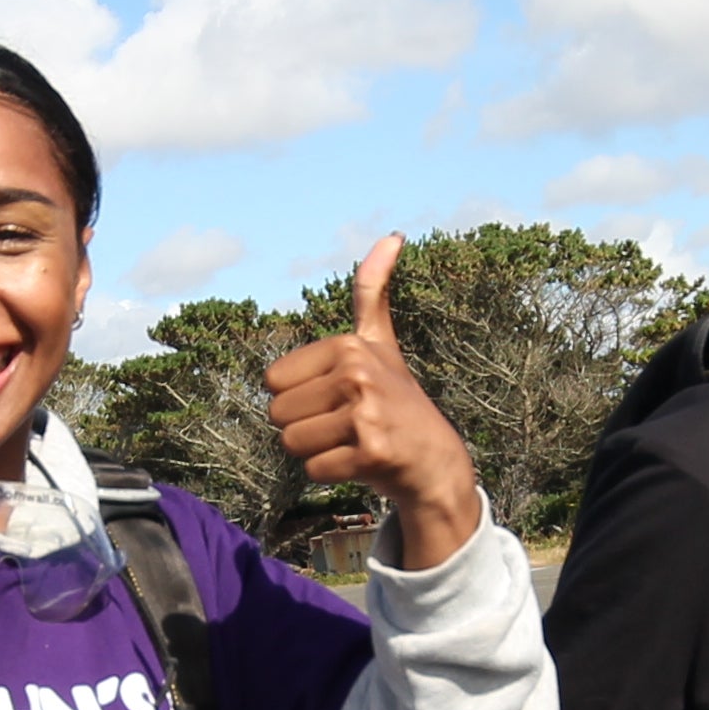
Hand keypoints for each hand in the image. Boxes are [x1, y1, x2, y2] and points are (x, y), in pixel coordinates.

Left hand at [264, 238, 487, 566]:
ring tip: (352, 442)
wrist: (436, 461)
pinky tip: (363, 463)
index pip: (272, 381)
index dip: (297, 398)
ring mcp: (366, 413)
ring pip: (292, 444)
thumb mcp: (381, 342)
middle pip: (277, 415)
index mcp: (348, 345)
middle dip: (304, 428)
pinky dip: (333, 474)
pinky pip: (314, 470)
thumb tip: (392, 235)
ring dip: (317, 452)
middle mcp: (357, 373)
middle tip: (345, 425)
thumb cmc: (397, 400)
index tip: (336, 398)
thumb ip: (373, 293)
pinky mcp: (371, 452)